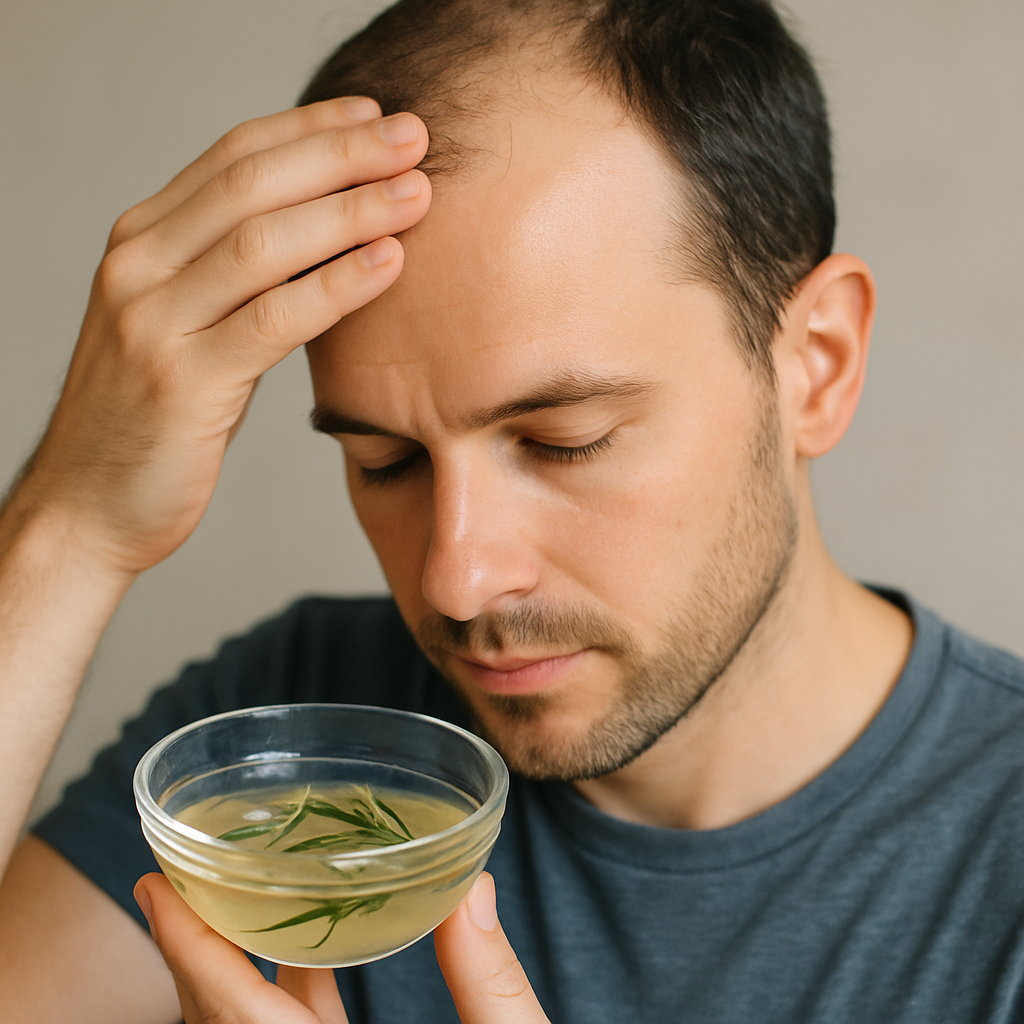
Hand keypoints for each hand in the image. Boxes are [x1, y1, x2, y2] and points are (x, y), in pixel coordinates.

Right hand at [16, 96, 430, 577]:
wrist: (89, 505)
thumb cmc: (155, 418)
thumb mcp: (185, 327)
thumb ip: (231, 278)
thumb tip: (324, 240)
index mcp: (141, 242)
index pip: (232, 156)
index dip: (310, 129)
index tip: (375, 114)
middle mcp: (138, 266)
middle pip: (252, 183)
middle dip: (342, 154)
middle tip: (414, 137)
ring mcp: (153, 321)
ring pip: (264, 242)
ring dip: (350, 211)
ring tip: (416, 193)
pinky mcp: (181, 381)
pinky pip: (274, 319)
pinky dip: (337, 286)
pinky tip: (389, 264)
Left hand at [134, 871, 549, 1023]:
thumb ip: (490, 982)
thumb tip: (473, 888)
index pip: (237, 1019)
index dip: (190, 950)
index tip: (154, 887)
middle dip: (190, 952)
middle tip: (174, 879)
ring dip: (225, 972)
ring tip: (223, 904)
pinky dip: (276, 995)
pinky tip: (302, 955)